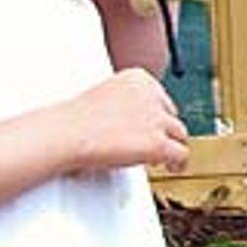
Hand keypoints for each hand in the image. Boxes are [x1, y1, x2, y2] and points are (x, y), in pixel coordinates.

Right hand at [69, 68, 189, 172]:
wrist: (65, 133)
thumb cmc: (74, 120)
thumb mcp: (106, 96)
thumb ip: (128, 104)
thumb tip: (141, 124)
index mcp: (138, 78)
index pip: (160, 98)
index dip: (157, 115)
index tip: (151, 126)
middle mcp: (151, 95)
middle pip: (172, 116)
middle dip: (165, 130)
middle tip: (155, 143)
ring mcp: (156, 119)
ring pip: (180, 135)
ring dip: (172, 146)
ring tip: (164, 158)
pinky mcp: (158, 143)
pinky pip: (181, 154)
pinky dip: (178, 163)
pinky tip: (171, 168)